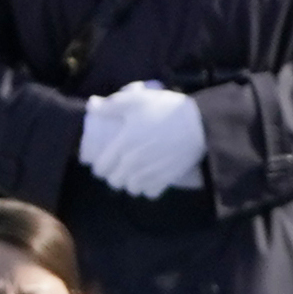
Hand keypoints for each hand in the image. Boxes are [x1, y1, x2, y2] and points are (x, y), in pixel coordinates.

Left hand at [76, 78, 210, 198]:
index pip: (101, 168)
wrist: (201, 124)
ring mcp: (150, 172)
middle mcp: (134, 162)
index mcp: (124, 143)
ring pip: (132, 189)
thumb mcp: (138, 100)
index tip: (104, 162)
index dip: (99, 167)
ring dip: (131, 184)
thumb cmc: (167, 109)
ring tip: (135, 175)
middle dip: (114, 176)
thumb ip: (112, 105)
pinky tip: (150, 180)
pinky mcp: (167, 179)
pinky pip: (150, 193)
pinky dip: (148, 189)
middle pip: (115, 182)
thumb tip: (91, 105)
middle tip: (119, 168)